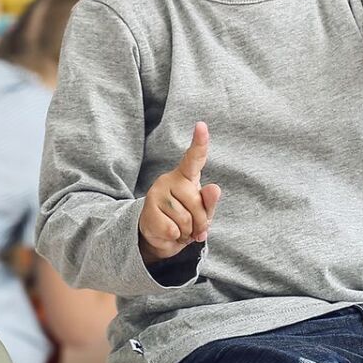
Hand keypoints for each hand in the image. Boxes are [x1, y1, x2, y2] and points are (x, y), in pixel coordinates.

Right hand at [139, 122, 222, 261]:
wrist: (159, 237)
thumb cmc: (185, 218)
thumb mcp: (202, 211)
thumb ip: (209, 202)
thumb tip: (214, 189)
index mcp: (186, 176)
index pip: (194, 158)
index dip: (199, 142)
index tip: (202, 125)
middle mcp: (169, 180)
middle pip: (196, 201)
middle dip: (200, 221)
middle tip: (194, 227)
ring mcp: (156, 193)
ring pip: (185, 218)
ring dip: (187, 232)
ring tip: (181, 230)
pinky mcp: (147, 210)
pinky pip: (172, 229)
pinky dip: (176, 237)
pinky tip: (170, 233)